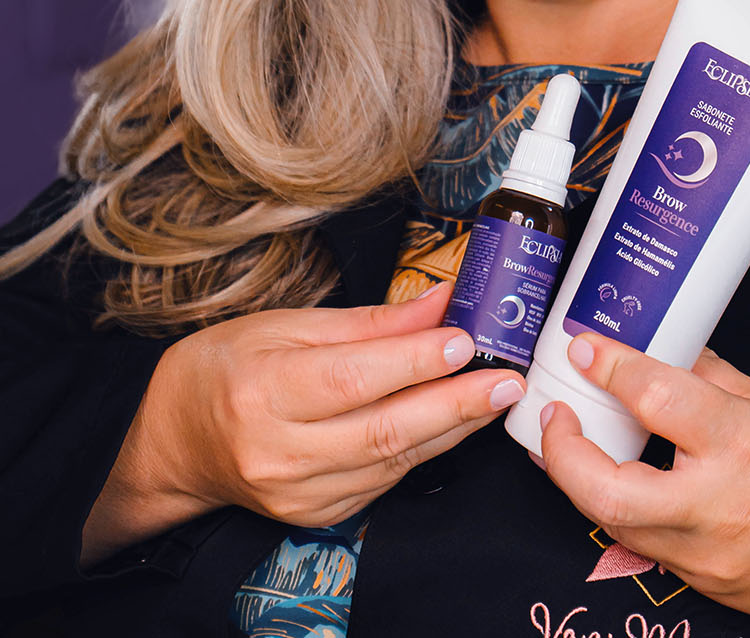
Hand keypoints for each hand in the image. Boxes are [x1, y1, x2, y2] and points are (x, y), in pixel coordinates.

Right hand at [81, 284, 522, 562]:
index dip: (414, 361)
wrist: (175, 440)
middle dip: (455, 404)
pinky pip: (384, 481)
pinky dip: (424, 450)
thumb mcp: (286, 324)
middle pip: (383, 430)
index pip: (352, 378)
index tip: (464, 339)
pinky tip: (453, 423)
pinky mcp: (314, 514)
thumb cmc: (227, 367)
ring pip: (392, 461)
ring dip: (452, 428)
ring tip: (496, 396)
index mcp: (263, 390)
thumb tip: (440, 303)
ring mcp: (297, 492)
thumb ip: (369, 321)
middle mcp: (278, 450)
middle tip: (506, 380)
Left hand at [537, 335, 749, 637]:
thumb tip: (662, 349)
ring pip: (616, 526)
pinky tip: (626, 483)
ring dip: (583, 483)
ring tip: (575, 444)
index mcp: (744, 444)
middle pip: (607, 491)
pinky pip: (649, 548)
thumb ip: (711, 379)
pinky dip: (626, 512)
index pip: (655, 399)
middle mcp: (720, 505)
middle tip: (555, 414)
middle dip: (562, 452)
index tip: (586, 346)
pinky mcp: (710, 586)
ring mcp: (711, 557)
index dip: (610, 367)